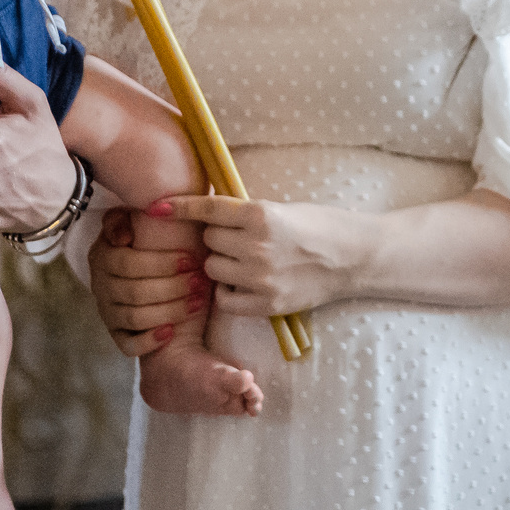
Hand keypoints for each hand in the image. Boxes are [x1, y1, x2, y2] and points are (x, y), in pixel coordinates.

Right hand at [87, 209, 203, 358]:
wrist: (145, 272)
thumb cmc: (147, 244)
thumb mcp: (137, 222)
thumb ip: (129, 218)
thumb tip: (129, 231)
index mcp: (103, 255)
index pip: (128, 263)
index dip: (161, 263)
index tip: (191, 259)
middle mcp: (101, 285)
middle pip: (135, 292)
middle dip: (172, 287)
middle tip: (200, 281)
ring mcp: (108, 312)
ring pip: (135, 317)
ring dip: (169, 310)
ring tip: (197, 302)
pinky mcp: (117, 334)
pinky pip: (127, 345)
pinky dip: (149, 341)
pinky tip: (171, 331)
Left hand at [157, 195, 373, 319]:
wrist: (353, 257)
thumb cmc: (319, 226)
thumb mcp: (282, 209)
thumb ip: (245, 214)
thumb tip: (206, 215)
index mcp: (261, 215)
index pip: (208, 209)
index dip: (180, 207)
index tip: (157, 206)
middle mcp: (257, 245)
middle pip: (208, 241)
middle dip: (217, 239)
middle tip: (238, 239)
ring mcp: (260, 277)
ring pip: (212, 269)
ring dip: (222, 264)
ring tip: (246, 261)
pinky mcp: (266, 303)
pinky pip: (225, 299)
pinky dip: (230, 291)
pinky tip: (247, 283)